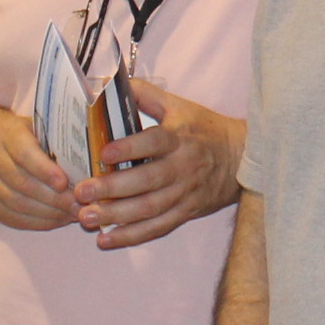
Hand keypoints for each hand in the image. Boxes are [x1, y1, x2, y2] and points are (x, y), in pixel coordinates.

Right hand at [0, 108, 77, 232]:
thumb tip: (94, 162)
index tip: (65, 183)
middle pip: (23, 184)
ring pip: (18, 204)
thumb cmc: (29, 136)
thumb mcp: (43, 128)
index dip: (45, 171)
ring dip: (49, 213)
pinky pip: (12, 218)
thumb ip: (62, 142)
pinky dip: (37, 223)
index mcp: (9, 135)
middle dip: (54, 198)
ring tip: (72, 214)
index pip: (25, 155)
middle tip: (79, 205)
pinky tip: (57, 221)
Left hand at [75, 77, 240, 249]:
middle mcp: (183, 166)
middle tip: (82, 191)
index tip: (103, 153)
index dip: (129, 148)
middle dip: (112, 189)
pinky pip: (157, 228)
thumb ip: (144, 94)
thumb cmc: (204, 129)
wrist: (242, 158)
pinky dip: (132, 236)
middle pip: (147, 181)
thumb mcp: (178, 105)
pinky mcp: (186, 212)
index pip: (154, 142)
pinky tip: (106, 239)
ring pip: (150, 209)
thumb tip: (107, 85)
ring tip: (87, 217)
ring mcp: (185, 193)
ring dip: (116, 215)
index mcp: (180, 137)